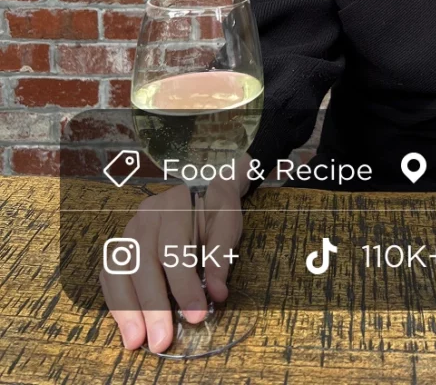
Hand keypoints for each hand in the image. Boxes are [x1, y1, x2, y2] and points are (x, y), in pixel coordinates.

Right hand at [99, 176, 244, 352]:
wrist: (202, 190)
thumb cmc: (215, 210)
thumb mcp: (227, 225)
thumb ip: (220, 257)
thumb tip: (217, 294)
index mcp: (175, 203)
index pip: (174, 248)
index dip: (183, 285)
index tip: (195, 316)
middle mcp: (146, 215)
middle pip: (142, 262)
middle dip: (151, 305)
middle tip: (160, 340)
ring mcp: (129, 229)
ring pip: (120, 270)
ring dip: (126, 309)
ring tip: (136, 341)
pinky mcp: (122, 245)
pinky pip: (111, 275)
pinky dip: (116, 302)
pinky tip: (126, 324)